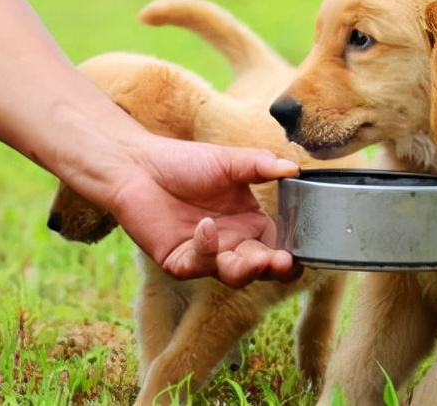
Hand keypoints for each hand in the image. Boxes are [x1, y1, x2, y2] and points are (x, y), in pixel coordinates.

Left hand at [93, 133, 301, 285]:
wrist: (137, 166)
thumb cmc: (184, 163)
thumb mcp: (228, 161)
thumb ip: (260, 166)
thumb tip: (293, 167)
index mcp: (250, 223)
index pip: (279, 245)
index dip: (291, 251)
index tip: (298, 250)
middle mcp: (233, 243)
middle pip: (261, 268)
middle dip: (273, 268)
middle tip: (280, 261)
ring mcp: (207, 255)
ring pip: (234, 276)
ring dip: (246, 269)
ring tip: (255, 258)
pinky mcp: (180, 262)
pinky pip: (199, 265)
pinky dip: (206, 250)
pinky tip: (205, 227)